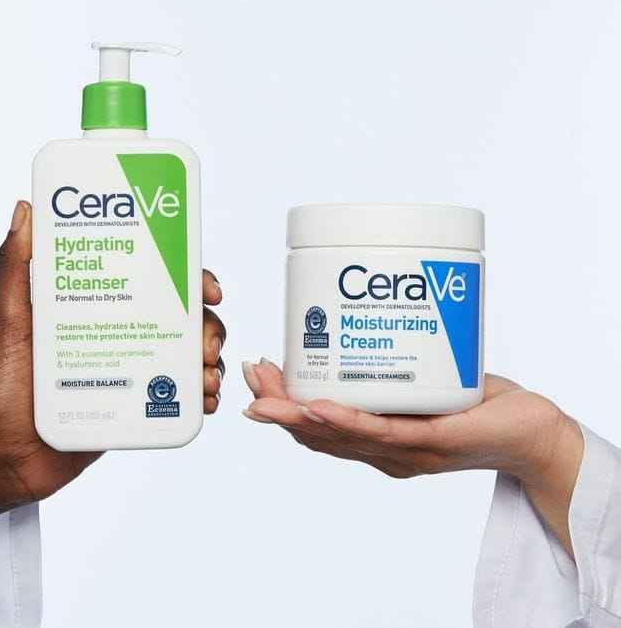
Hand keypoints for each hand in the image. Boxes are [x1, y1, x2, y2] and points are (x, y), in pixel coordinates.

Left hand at [0, 200, 225, 534]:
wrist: (9, 455)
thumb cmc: (4, 385)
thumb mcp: (8, 322)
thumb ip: (14, 269)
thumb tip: (25, 210)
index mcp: (104, 306)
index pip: (157, 280)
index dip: (192, 278)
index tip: (208, 288)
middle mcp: (126, 332)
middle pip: (186, 318)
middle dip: (209, 327)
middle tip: (204, 345)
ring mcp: (136, 370)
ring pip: (191, 356)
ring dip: (210, 362)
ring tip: (205, 378)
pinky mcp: (141, 406)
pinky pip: (182, 397)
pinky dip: (202, 396)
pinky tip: (204, 401)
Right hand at [242, 359, 583, 556]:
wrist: (534, 434)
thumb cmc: (477, 408)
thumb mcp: (421, 386)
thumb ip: (391, 370)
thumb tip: (360, 330)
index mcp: (376, 441)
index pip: (318, 430)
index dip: (282, 407)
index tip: (259, 375)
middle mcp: (384, 453)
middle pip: (317, 435)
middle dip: (277, 406)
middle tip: (250, 375)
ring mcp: (406, 452)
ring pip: (339, 436)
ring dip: (296, 414)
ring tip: (266, 393)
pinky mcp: (432, 442)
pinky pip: (382, 432)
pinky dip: (345, 420)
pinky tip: (318, 406)